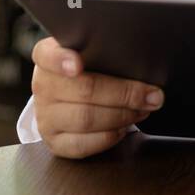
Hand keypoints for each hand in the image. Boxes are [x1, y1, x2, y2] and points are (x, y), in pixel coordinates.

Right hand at [31, 36, 164, 158]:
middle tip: (151, 95)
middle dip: (125, 94)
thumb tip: (144, 61)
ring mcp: (45, 116)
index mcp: (48, 57)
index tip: (78, 64)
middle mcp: (42, 86)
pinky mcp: (54, 141)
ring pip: (86, 119)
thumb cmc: (89, 70)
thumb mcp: (92, 52)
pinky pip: (83, 144)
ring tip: (142, 110)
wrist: (67, 97)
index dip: (61, 60)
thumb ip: (107, 50)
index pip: (47, 54)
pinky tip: (124, 128)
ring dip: (122, 116)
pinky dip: (109, 136)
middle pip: (84, 90)